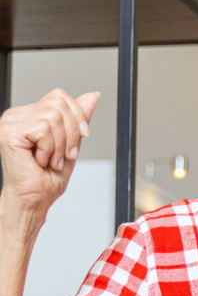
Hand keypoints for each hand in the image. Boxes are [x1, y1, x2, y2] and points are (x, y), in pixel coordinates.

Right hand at [0, 89, 98, 216]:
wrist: (33, 199)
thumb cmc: (46, 179)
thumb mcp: (71, 145)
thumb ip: (79, 120)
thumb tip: (92, 96)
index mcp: (30, 115)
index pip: (59, 96)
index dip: (78, 115)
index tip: (83, 137)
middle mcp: (18, 114)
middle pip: (59, 104)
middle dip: (72, 133)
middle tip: (66, 155)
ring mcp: (10, 121)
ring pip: (53, 116)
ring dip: (60, 145)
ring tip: (51, 160)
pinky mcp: (9, 132)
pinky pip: (43, 129)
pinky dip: (49, 149)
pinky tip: (40, 161)